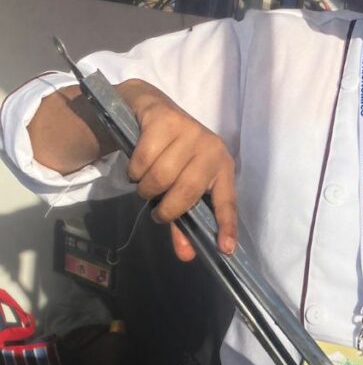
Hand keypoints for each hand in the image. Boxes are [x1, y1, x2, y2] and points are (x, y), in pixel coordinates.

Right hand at [119, 79, 236, 260]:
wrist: (150, 108)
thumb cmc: (170, 154)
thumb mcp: (179, 185)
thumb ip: (183, 222)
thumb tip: (186, 256)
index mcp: (222, 167)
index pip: (227, 202)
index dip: (226, 226)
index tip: (225, 249)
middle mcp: (211, 148)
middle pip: (185, 192)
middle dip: (165, 209)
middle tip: (156, 208)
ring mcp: (190, 131)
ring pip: (161, 176)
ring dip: (146, 188)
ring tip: (146, 182)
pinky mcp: (165, 120)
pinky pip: (143, 159)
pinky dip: (135, 170)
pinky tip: (137, 165)